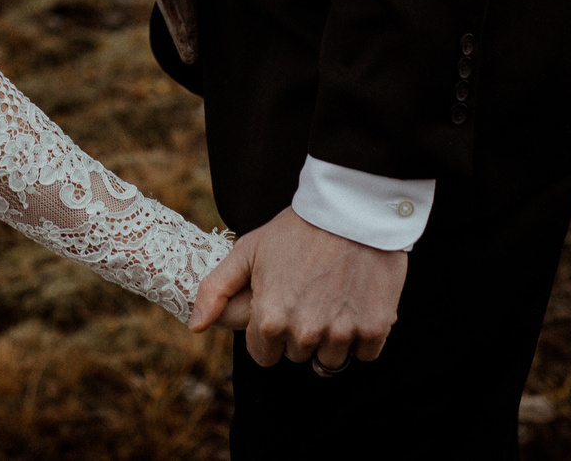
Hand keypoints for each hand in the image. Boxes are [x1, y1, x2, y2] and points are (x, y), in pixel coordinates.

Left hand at [188, 208, 404, 371]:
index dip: (269, 333)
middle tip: (308, 296)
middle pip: (297, 355)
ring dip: (331, 338)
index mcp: (271, 320)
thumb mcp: (248, 250)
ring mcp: (341, 333)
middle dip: (299, 333)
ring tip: (333, 299)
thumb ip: (216, 290)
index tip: (281, 307)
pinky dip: (362, 335)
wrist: (351, 208)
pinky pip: (365, 353)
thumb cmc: (296, 229)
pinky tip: (356, 303)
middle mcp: (305, 333)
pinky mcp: (374, 328)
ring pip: (330, 361)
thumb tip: (196, 326)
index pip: (264, 355)